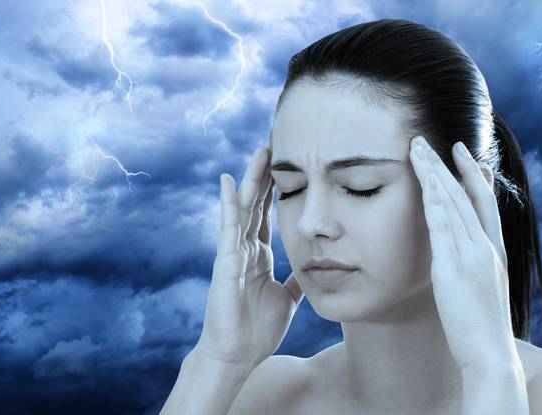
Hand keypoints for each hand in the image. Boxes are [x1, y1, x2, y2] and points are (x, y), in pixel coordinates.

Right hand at [195, 144, 303, 368]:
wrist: (238, 355)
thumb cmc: (257, 329)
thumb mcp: (288, 298)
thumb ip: (298, 279)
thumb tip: (315, 267)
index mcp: (260, 255)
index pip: (268, 213)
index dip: (277, 189)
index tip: (288, 164)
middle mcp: (246, 248)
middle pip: (256, 203)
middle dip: (266, 175)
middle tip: (276, 145)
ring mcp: (234, 253)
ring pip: (243, 208)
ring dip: (251, 180)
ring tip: (260, 151)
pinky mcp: (226, 263)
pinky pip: (228, 229)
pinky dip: (227, 204)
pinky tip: (226, 181)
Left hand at [409, 135, 518, 370]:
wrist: (490, 353)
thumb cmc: (481, 324)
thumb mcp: (482, 284)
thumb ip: (473, 260)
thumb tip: (460, 246)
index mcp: (494, 250)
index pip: (483, 201)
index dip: (471, 174)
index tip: (460, 151)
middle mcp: (486, 247)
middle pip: (466, 195)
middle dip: (446, 165)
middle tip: (428, 140)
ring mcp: (471, 256)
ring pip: (452, 204)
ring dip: (433, 174)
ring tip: (417, 150)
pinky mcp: (453, 270)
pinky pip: (442, 228)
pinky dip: (433, 202)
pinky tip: (422, 183)